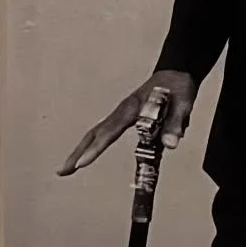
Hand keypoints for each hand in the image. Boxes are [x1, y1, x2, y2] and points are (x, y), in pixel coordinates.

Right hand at [57, 69, 197, 175]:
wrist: (176, 74)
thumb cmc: (178, 88)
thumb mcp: (182, 104)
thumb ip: (175, 124)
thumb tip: (170, 145)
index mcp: (133, 108)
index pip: (110, 131)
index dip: (96, 149)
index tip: (82, 163)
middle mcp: (122, 112)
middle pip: (94, 133)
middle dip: (78, 152)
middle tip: (63, 171)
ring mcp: (121, 114)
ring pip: (96, 133)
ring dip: (81, 150)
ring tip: (67, 169)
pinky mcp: (125, 118)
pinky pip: (104, 132)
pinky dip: (93, 145)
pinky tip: (87, 155)